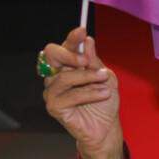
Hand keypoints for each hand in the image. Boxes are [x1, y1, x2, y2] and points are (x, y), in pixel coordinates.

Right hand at [42, 26, 124, 158]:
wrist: (106, 128)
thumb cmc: (104, 103)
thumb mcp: (105, 77)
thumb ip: (95, 61)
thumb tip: (88, 41)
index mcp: (66, 66)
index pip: (63, 47)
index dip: (71, 39)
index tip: (82, 31)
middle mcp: (55, 76)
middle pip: (52, 55)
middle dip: (70, 54)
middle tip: (87, 60)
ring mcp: (52, 92)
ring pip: (64, 76)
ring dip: (88, 77)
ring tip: (104, 80)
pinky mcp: (54, 107)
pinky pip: (70, 95)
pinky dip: (89, 93)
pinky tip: (102, 93)